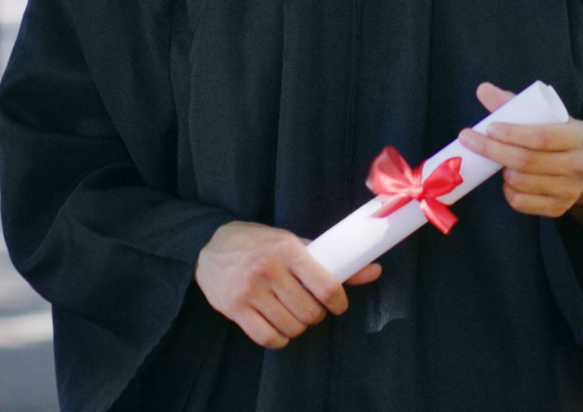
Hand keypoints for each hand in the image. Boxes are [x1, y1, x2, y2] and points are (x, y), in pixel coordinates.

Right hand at [194, 222, 379, 349]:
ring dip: (298, 326)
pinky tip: (278, 326)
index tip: (338, 305)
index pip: (326, 286)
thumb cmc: (258, 244)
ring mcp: (249, 290)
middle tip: (311, 308)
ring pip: (291, 327)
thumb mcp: (292, 243)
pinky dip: (279, 338)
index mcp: (287, 249)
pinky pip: (268, 338)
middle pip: (310, 312)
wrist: (208, 246)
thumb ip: (330, 260)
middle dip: (316, 315)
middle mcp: (268, 269)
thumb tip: (374, 271)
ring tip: (293, 314)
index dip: (339, 302)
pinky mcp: (234, 308)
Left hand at [457, 82, 582, 218]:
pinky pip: (521, 202)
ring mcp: (570, 191)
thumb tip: (483, 89)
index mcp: (580, 136)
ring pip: (520, 182)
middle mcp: (579, 166)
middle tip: (470, 139)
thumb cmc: (557, 136)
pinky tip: (508, 180)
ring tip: (499, 159)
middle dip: (493, 150)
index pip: (542, 137)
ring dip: (502, 170)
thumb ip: (516, 103)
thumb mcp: (546, 117)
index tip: (489, 127)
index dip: (512, 133)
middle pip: (526, 161)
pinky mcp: (558, 209)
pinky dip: (507, 191)